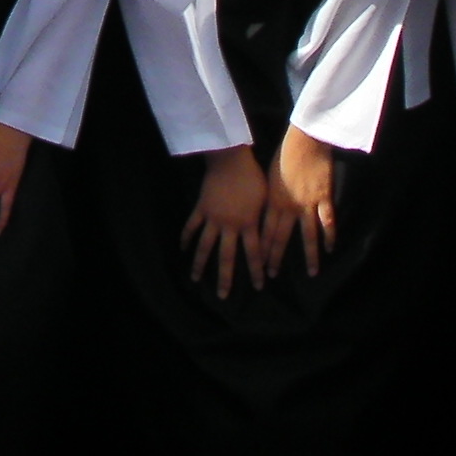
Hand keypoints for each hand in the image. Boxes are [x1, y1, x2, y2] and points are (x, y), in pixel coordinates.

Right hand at [182, 146, 270, 299]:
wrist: (231, 160)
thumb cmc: (253, 176)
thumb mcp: (266, 199)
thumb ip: (265, 219)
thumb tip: (272, 236)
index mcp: (248, 223)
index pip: (254, 253)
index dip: (257, 271)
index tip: (260, 286)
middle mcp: (230, 225)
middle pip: (226, 256)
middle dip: (225, 278)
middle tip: (223, 295)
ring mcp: (213, 218)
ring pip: (204, 246)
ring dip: (199, 264)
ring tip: (194, 279)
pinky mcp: (201, 208)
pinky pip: (192, 226)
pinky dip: (186, 237)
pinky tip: (182, 249)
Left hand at [263, 126, 339, 276]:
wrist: (304, 139)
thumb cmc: (283, 153)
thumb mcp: (268, 177)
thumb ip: (267, 197)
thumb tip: (263, 211)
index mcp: (271, 200)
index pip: (264, 231)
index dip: (262, 249)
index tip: (258, 265)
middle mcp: (288, 205)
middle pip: (281, 237)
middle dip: (276, 258)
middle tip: (273, 276)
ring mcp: (307, 203)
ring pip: (308, 235)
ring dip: (309, 255)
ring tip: (312, 273)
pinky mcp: (323, 197)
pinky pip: (327, 221)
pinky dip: (330, 236)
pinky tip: (331, 249)